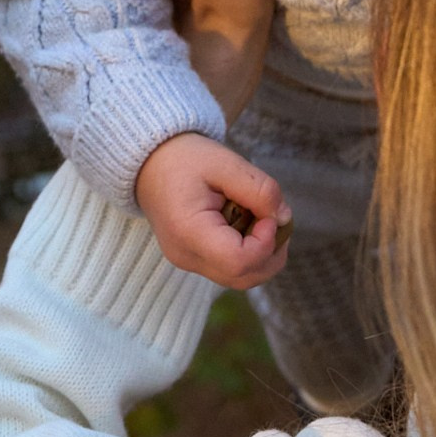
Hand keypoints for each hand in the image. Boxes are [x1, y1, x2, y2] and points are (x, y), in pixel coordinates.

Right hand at [136, 132, 291, 288]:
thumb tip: (284, 218)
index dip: (266, 241)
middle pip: (244, 277)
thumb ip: (259, 189)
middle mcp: (187, 257)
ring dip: (263, 253)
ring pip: (240, 277)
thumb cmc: (185, 158)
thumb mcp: (225, 163)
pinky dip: (249, 251)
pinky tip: (248, 222)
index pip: (238, 261)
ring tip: (262, 216)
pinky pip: (230, 268)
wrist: (151, 163)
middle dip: (272, 251)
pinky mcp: (194, 260)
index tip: (269, 213)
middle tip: (276, 216)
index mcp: (189, 232)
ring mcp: (189, 263)